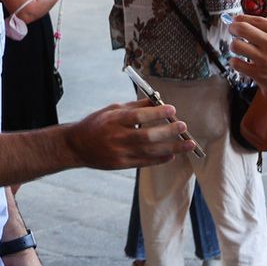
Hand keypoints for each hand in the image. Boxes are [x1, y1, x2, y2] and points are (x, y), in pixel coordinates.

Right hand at [65, 100, 193, 169]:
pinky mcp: (122, 164)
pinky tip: (172, 154)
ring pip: (150, 151)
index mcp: (114, 120)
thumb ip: (134, 107)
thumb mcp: (111, 110)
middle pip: (147, 136)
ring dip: (172, 147)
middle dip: (168, 131)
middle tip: (183, 126)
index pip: (138, 116)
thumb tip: (156, 101)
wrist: (77, 146)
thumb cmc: (96, 124)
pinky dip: (160, 159)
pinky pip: (145, 162)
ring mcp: (120, 153)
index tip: (171, 109)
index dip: (156, 113)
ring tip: (188, 143)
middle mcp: (117, 137)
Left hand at [229, 14, 266, 111]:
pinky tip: (240, 63)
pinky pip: (237, 64)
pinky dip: (235, 62)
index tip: (236, 21)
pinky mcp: (259, 74)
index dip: (242, 19)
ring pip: (236, 45)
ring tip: (238, 49)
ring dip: (234, 46)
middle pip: (241, 28)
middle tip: (232, 31)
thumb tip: (264, 21)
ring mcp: (265, 59)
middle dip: (233, 28)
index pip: (255, 20)